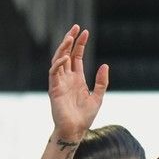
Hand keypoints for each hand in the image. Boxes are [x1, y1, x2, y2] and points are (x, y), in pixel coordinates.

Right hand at [47, 25, 108, 141]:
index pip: (77, 56)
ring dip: (63, 48)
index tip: (85, 31)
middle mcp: (67, 78)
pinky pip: (53, 72)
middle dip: (70, 40)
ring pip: (58, 59)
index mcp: (77, 78)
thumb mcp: (98, 97)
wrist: (75, 130)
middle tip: (76, 27)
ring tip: (70, 37)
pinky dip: (58, 63)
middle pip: (66, 53)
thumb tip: (105, 65)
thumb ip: (101, 82)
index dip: (80, 43)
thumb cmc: (85, 117)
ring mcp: (59, 82)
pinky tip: (66, 57)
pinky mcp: (53, 89)